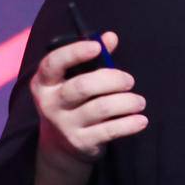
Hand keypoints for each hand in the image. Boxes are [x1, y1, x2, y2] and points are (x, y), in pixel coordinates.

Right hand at [33, 31, 148, 165]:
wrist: (60, 147)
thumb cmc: (72, 101)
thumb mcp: (74, 79)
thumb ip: (94, 58)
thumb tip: (111, 37)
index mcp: (44, 82)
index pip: (53, 63)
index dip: (75, 52)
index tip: (97, 47)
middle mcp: (50, 103)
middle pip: (83, 86)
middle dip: (112, 80)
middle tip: (130, 81)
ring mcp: (64, 125)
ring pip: (100, 108)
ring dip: (126, 102)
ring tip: (139, 101)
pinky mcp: (80, 142)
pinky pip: (109, 131)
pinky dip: (129, 124)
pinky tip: (140, 120)